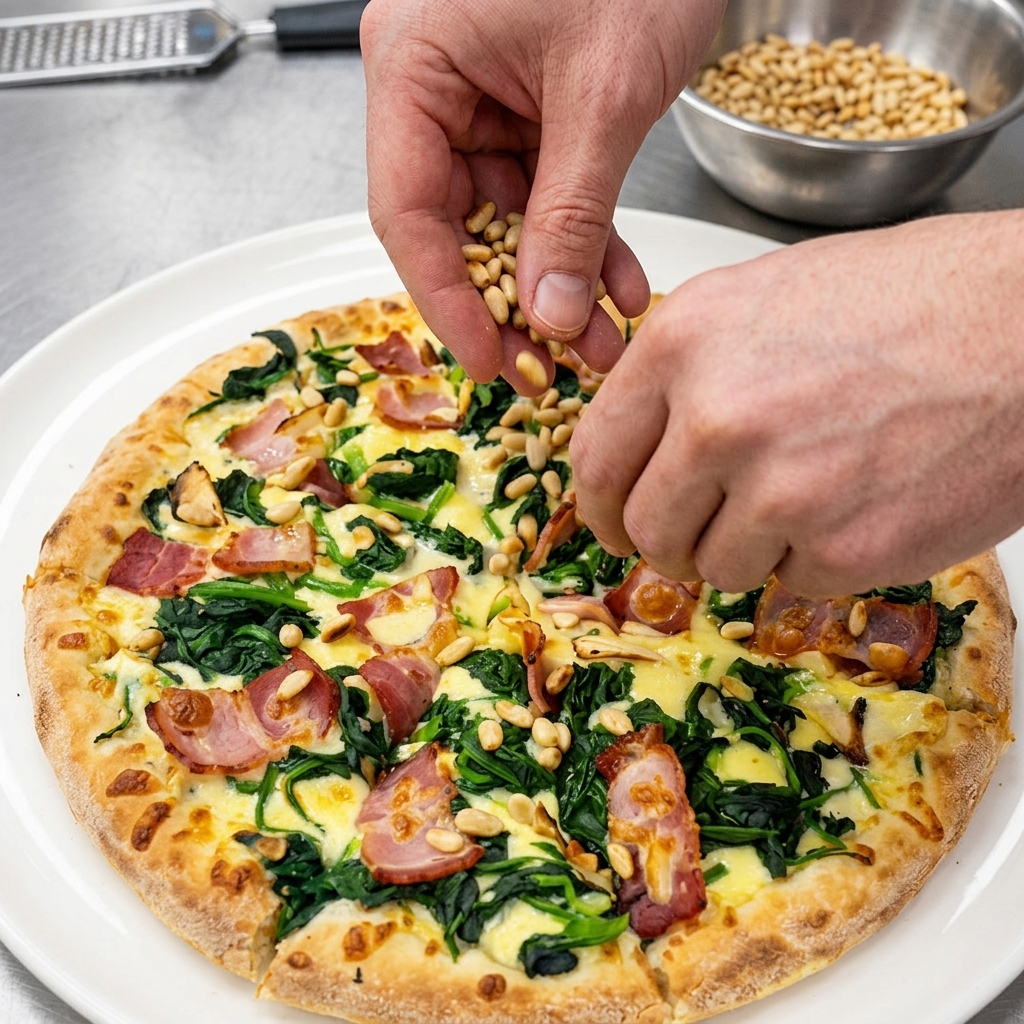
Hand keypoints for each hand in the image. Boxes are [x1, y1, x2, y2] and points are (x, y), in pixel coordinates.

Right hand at [360, 0, 723, 391]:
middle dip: (513, 303)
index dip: (447, 300)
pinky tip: (619, 287)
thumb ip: (570, 214)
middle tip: (548, 366)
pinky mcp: (532, 107)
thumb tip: (548, 314)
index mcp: (414, 67)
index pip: (407, 212)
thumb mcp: (602, 96)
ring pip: (509, 221)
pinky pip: (550, 192)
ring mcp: (484, 98)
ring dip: (559, 284)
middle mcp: (436, 87)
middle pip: (455, 226)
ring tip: (599, 340)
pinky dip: (587, 240)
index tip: (488, 360)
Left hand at [570, 211, 1023, 596]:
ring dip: (749, 548)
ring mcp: (779, 489)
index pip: (595, 460)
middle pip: (645, 529)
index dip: (601, 504)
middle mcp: (718, 418)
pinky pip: (789, 584)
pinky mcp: (842, 550)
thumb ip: (682, 376)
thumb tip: (634, 448)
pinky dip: (816, 558)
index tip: (615, 521)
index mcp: (683, 343)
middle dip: (671, 539)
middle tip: (708, 527)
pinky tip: (859, 501)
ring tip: (811, 490)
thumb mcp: (761, 301)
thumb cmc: (910, 300)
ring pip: (713, 568)